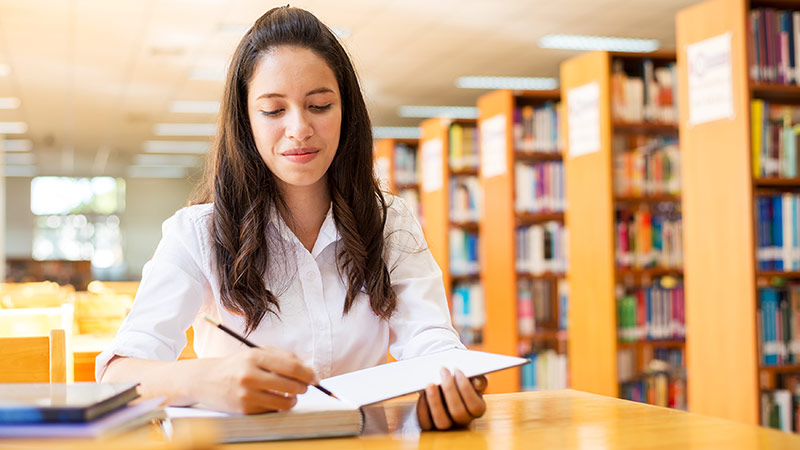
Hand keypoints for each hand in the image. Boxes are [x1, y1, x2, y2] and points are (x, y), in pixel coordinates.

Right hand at [188, 346, 316, 413]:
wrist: (206, 380)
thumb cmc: (237, 365)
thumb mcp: (256, 353)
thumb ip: (282, 357)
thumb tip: (308, 369)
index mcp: (255, 357)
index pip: (291, 367)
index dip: (308, 373)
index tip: (315, 378)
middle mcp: (250, 375)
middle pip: (291, 385)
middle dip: (304, 387)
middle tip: (305, 386)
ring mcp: (246, 394)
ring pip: (285, 402)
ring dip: (293, 399)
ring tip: (291, 394)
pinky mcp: (244, 409)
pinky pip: (272, 410)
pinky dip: (278, 405)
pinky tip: (273, 398)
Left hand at [416, 368, 486, 429]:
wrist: (443, 386)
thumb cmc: (459, 381)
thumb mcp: (471, 378)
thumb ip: (477, 378)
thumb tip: (476, 383)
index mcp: (476, 409)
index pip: (475, 406)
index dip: (466, 389)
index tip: (456, 370)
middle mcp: (462, 421)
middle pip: (458, 413)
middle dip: (450, 390)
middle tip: (443, 371)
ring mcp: (446, 425)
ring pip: (442, 422)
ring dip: (435, 401)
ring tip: (430, 384)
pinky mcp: (430, 426)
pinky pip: (426, 423)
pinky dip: (423, 408)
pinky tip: (423, 393)